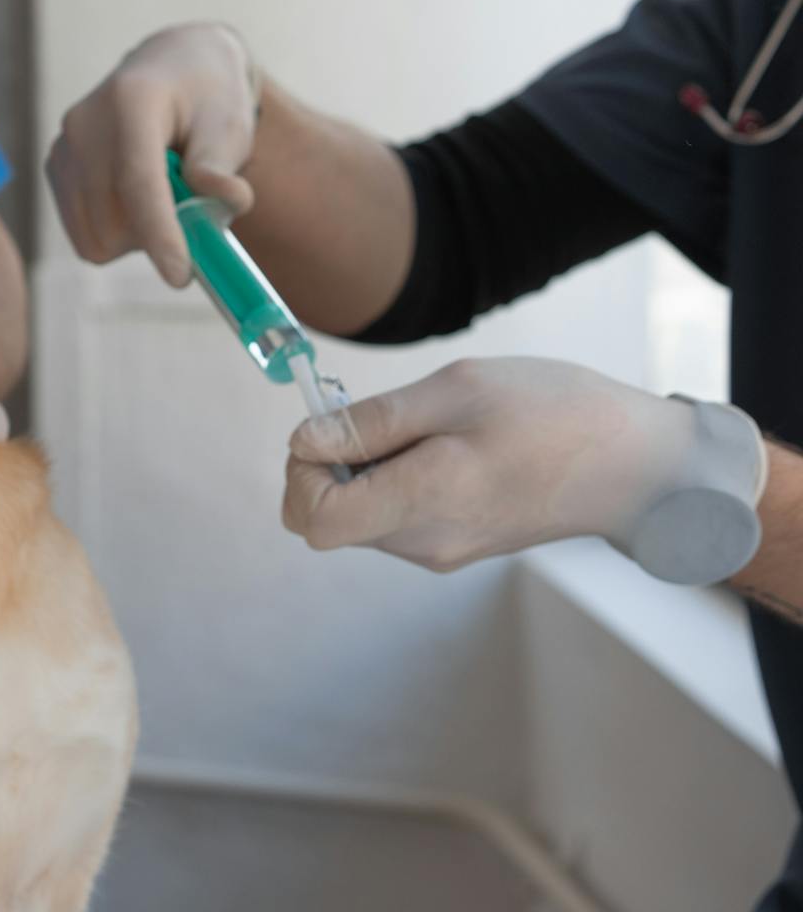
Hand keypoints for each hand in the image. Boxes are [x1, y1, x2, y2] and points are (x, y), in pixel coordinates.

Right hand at [45, 23, 257, 286]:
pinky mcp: (55, 170)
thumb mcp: (230, 124)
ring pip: (94, 237)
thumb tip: (225, 201)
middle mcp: (84, 123)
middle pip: (113, 218)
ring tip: (164, 200)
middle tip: (194, 213)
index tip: (180, 277)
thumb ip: (223, 165)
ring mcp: (63, 147)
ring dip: (137, 238)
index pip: (137, 180)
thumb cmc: (207, 100)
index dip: (158, 233)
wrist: (172, 70)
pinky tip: (136, 202)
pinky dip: (117, 235)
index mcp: (131, 101)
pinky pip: (84, 236)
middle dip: (159, 236)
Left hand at [283, 357, 764, 579]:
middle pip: (330, 517)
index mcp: (419, 505)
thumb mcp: (455, 392)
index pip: (310, 519)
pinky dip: (398, 479)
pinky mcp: (459, 544)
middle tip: (382, 416)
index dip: (301, 471)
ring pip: (362, 515)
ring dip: (369, 469)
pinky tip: (446, 445)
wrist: (640, 466)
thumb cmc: (554, 415)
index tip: (331, 427)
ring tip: (429, 427)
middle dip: (332, 465)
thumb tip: (303, 442)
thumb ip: (370, 423)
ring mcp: (442, 550)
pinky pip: (397, 515)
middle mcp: (423, 544)